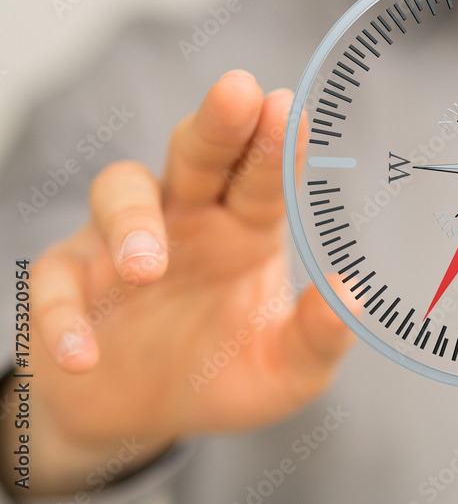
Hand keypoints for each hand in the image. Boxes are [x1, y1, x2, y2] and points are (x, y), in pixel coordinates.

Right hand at [3, 71, 355, 495]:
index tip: (290, 107)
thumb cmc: (222, 377)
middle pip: (199, 153)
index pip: (263, 175)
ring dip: (133, 219)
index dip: (276, 143)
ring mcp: (123, 241)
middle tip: (239, 90)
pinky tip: (85, 354)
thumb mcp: (285, 372)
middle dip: (217, 122)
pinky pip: (55, 280)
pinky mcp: (69, 280)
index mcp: (247, 227)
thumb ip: (317, 338)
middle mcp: (189, 218)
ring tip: (149, 266)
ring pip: (120, 190)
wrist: (142, 418)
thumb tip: (350, 297)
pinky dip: (64, 313)